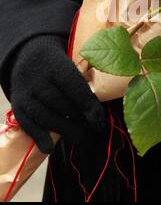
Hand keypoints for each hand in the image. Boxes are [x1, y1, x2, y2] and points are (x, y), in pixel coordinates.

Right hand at [10, 35, 104, 153]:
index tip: (99, 118)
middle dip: (79, 118)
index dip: (87, 104)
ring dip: (64, 129)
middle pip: (60, 103)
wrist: (26, 56)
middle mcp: (37, 78)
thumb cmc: (58, 63)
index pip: (73, 85)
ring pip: (45, 116)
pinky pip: (27, 124)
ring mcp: (25, 93)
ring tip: (80, 137)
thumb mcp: (70, 61)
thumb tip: (98, 108)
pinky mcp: (17, 106)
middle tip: (95, 128)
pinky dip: (39, 138)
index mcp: (55, 64)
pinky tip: (50, 148)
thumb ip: (82, 79)